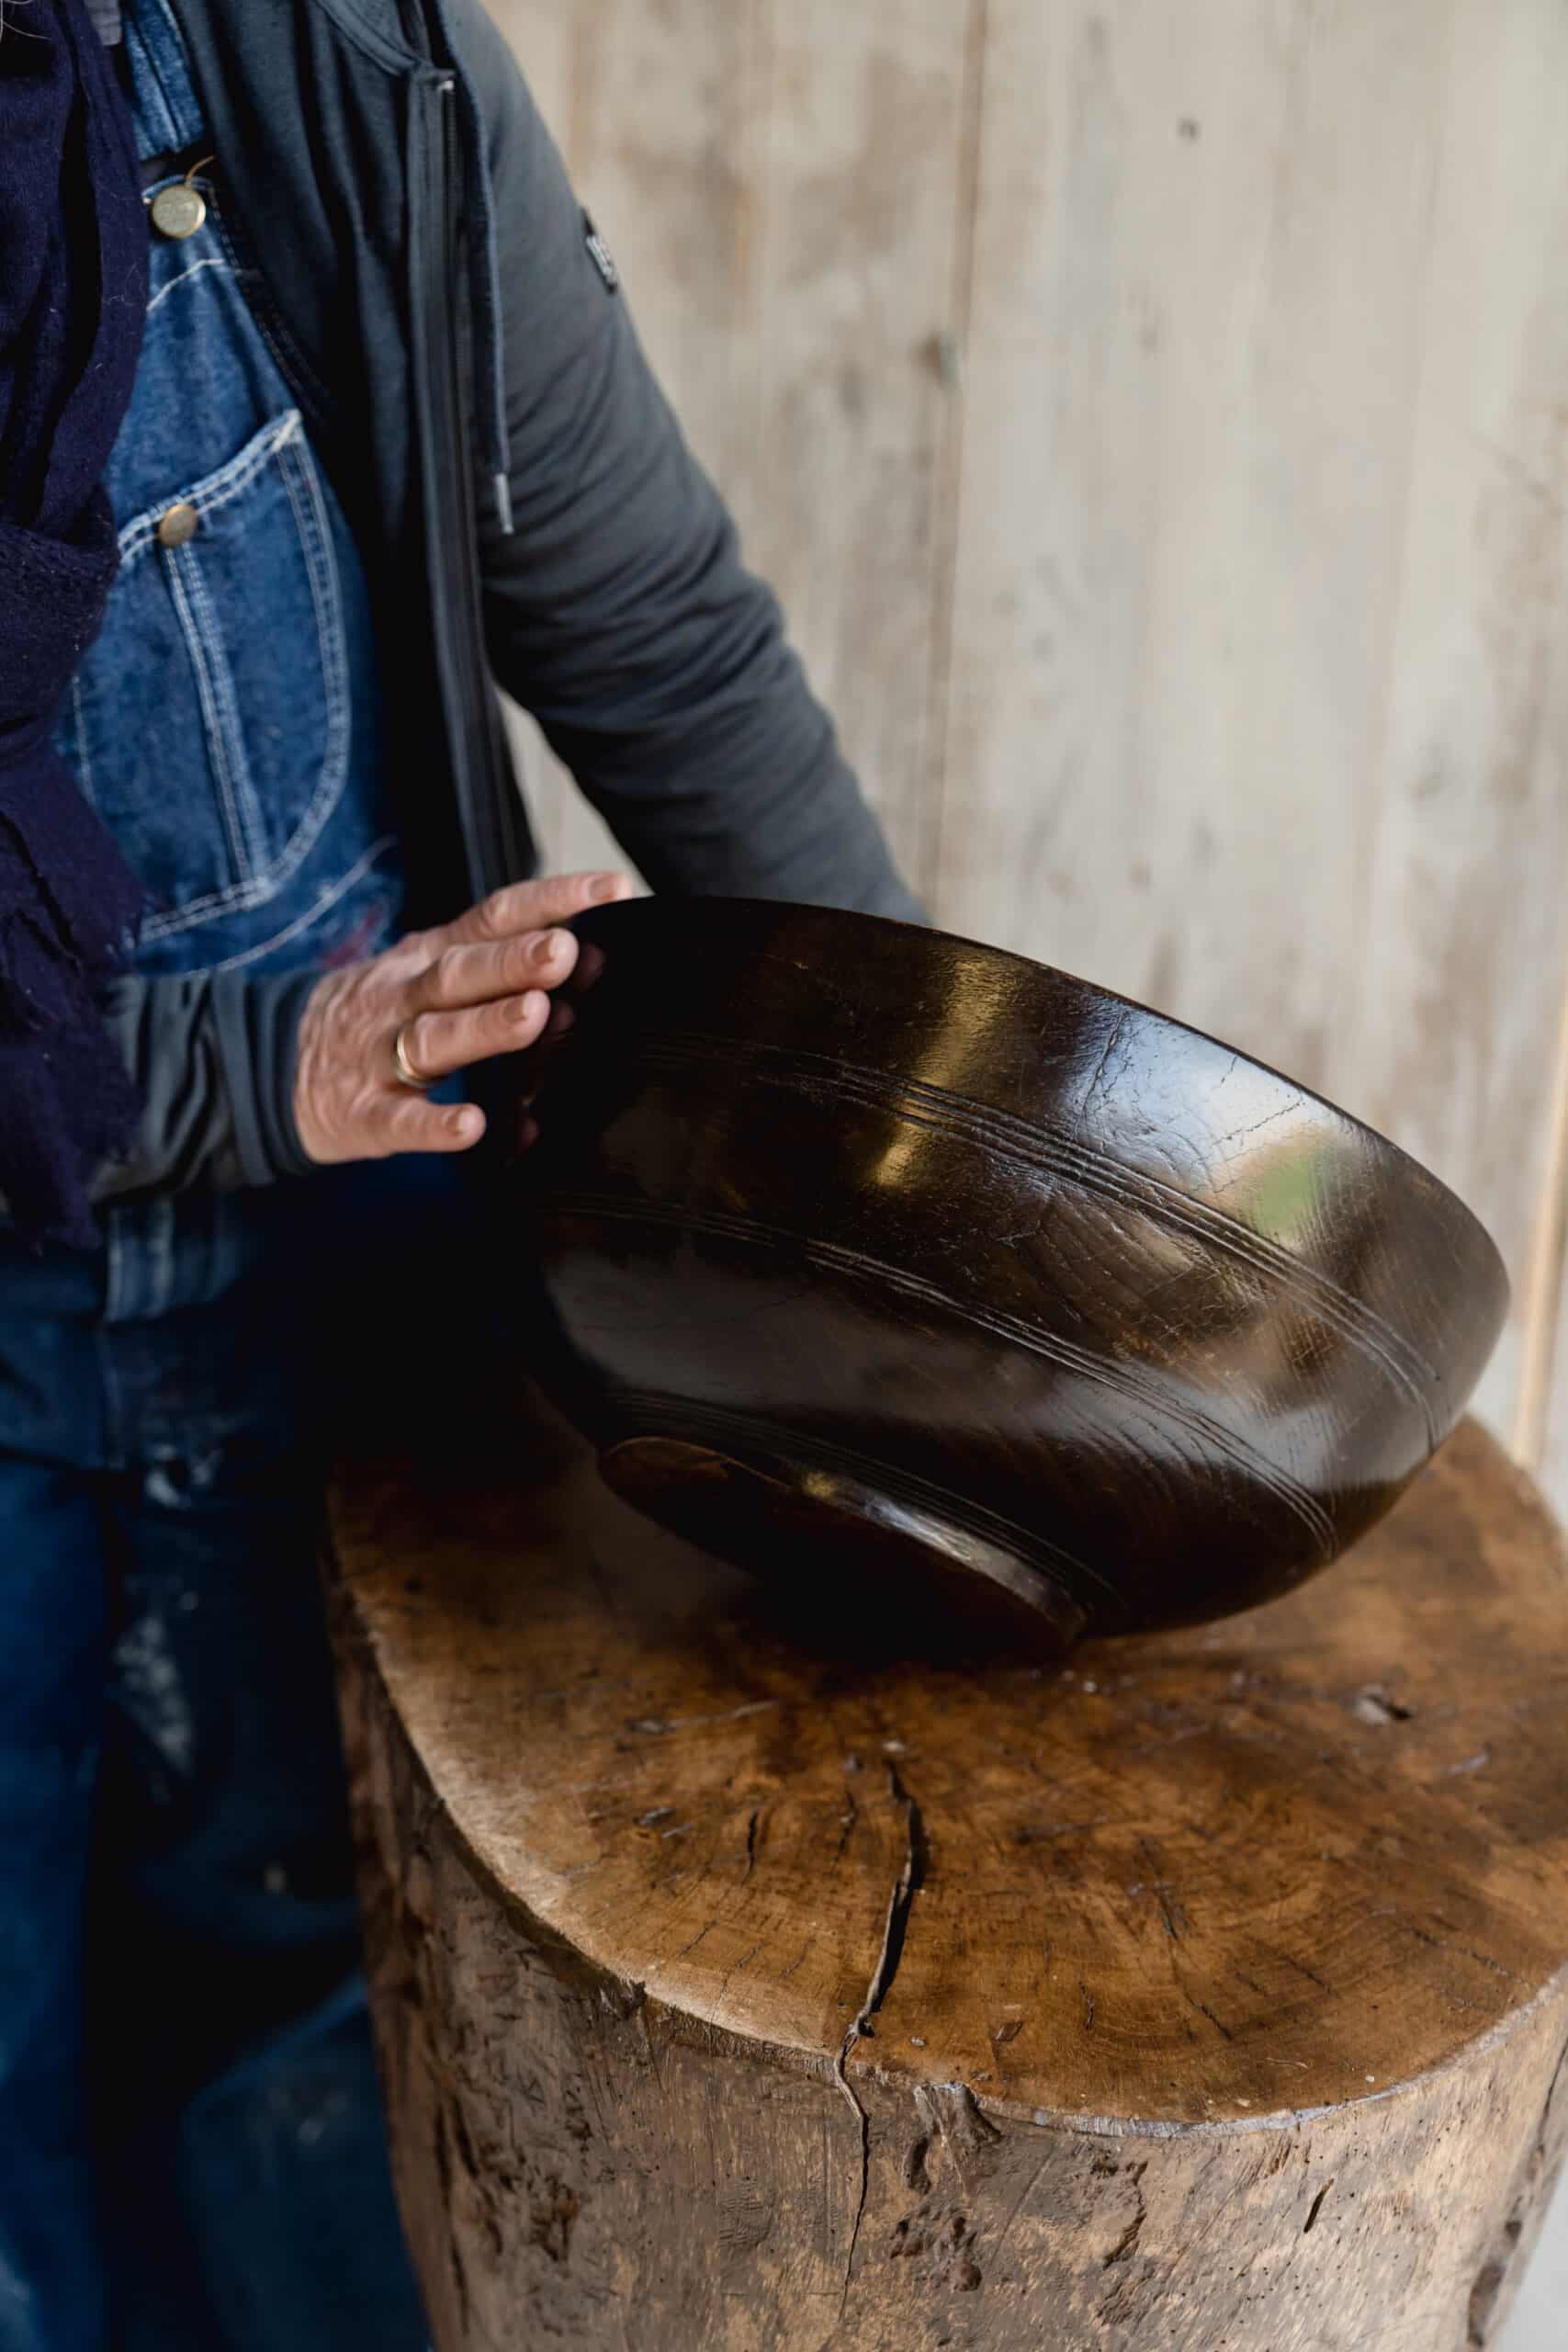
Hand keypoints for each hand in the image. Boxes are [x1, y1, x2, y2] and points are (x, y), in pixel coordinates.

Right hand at [292, 870, 631, 1164]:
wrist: (271, 1064)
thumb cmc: (381, 1017)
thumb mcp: (429, 970)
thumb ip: (497, 959)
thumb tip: (590, 949)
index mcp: (431, 956)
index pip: (493, 916)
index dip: (551, 901)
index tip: (612, 891)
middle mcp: (406, 995)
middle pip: (461, 972)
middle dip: (514, 960)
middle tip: (566, 951)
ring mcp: (380, 1054)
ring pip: (434, 1038)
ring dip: (484, 1027)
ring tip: (533, 1015)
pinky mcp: (363, 1113)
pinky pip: (400, 1119)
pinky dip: (434, 1124)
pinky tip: (471, 1125)